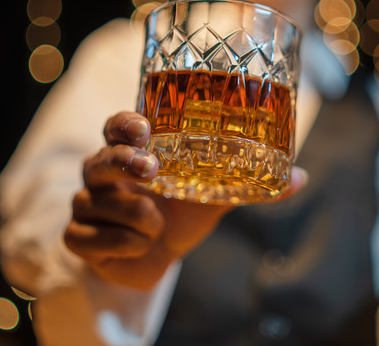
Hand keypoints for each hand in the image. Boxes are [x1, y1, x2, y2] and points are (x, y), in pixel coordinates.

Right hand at [64, 111, 306, 289]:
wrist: (157, 254)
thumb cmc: (181, 211)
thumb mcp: (214, 194)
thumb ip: (249, 183)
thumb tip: (300, 178)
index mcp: (131, 151)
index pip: (115, 126)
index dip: (124, 124)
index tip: (144, 128)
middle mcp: (101, 172)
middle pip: (97, 159)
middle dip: (123, 163)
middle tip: (152, 170)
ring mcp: (86, 204)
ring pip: (98, 204)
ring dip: (136, 218)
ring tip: (157, 226)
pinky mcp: (78, 238)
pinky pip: (90, 239)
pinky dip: (121, 245)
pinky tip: (140, 245)